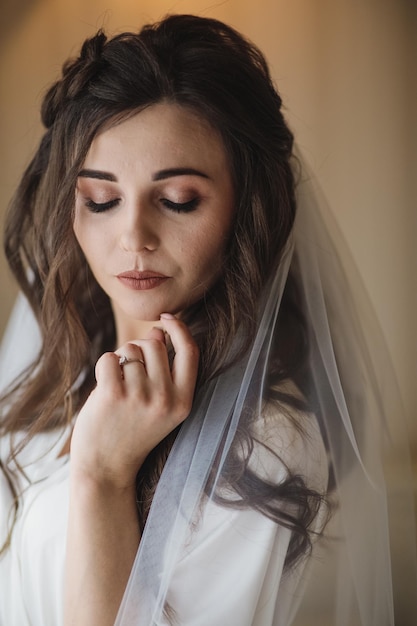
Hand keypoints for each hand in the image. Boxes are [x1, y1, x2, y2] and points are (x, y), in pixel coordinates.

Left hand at [70, 314, 198, 488]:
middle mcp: (166, 399)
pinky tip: (105, 388)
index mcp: (184, 402)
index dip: (180, 329)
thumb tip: (159, 330)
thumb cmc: (132, 431)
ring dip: (120, 362)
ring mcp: (140, 397)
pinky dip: (104, 367)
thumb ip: (164, 370)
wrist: (106, 469)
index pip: (190, 352)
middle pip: (154, 344)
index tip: (167, 319)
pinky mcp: (113, 394)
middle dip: (140, 349)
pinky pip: (109, 358)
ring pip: (129, 350)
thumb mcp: (161, 405)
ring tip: (118, 389)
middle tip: (131, 374)